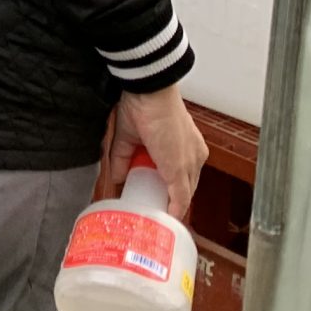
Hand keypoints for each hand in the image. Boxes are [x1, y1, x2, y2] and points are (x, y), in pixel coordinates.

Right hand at [106, 86, 207, 218]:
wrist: (149, 92)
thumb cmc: (141, 104)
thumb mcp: (128, 136)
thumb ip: (122, 159)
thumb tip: (116, 177)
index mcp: (185, 144)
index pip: (182, 172)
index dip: (170, 187)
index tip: (157, 195)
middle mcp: (194, 154)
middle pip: (185, 185)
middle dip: (169, 198)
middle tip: (151, 206)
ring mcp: (190, 162)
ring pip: (183, 192)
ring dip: (169, 204)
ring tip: (153, 213)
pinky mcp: (180, 170)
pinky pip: (181, 197)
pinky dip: (173, 209)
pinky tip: (165, 218)